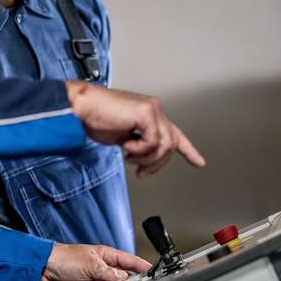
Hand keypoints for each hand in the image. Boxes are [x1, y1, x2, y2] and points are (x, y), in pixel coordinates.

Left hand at [39, 243, 151, 280]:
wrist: (41, 270)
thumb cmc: (63, 259)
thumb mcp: (91, 265)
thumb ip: (109, 274)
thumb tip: (125, 278)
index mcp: (104, 256)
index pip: (128, 261)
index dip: (141, 265)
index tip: (153, 271)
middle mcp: (99, 267)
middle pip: (120, 277)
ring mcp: (91, 280)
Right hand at [65, 82, 205, 177]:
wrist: (82, 108)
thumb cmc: (95, 119)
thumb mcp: (123, 137)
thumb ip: (139, 144)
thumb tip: (145, 159)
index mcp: (149, 115)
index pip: (174, 133)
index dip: (188, 150)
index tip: (199, 162)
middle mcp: (154, 110)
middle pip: (171, 144)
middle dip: (157, 163)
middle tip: (141, 171)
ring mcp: (152, 110)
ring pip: (165, 145)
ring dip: (147, 158)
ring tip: (130, 157)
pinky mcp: (146, 113)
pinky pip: (153, 142)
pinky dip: (139, 150)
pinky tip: (126, 145)